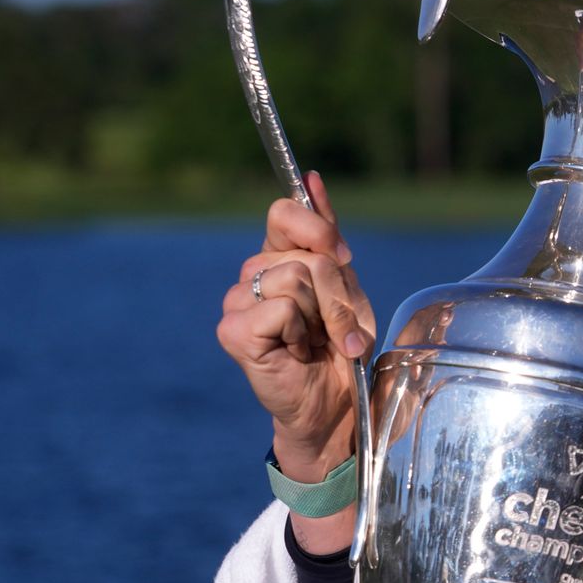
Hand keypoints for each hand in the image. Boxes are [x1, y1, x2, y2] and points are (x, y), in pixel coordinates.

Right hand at [216, 172, 375, 546]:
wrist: (340, 404)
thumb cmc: (342, 347)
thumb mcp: (347, 286)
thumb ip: (326, 235)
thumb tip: (312, 178)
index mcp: (278, 258)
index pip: (283, 212)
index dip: (316, 228)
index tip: (343, 255)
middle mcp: (251, 277)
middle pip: (304, 254)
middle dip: (339, 292)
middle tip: (342, 328)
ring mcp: (237, 304)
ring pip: (294, 279)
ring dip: (327, 316)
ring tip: (322, 342)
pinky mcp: (234, 333)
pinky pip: (278, 309)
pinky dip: (302, 332)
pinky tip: (298, 352)